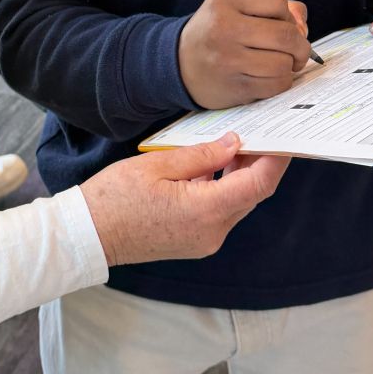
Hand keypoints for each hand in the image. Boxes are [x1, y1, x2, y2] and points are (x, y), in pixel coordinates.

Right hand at [83, 134, 288, 264]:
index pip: (258, 182)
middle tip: (258, 131)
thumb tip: (234, 142)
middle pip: (251, 193)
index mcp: (206, 210)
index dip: (275, 158)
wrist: (89, 235)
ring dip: (240, 175)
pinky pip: (221, 212)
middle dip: (259, 162)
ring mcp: (205, 240)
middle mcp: (213, 231)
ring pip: (237, 203)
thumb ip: (201, 154)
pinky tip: (212, 167)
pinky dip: (223, 189)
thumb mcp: (157, 165)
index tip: (283, 136)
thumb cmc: (114, 197)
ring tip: (233, 144)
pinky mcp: (196, 242)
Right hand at [177, 0, 312, 109]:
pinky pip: (277, 84)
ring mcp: (229, 60)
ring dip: (290, 65)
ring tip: (279, 63)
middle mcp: (224, 28)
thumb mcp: (235, 8)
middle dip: (300, 44)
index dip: (286, 13)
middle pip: (286, 34)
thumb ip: (274, 8)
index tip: (278, 23)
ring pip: (284, 62)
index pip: (277, 0)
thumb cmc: (216, 33)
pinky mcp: (235, 86)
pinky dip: (281, 81)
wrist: (178, 64)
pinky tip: (269, 76)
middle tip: (295, 50)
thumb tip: (303, 26)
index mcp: (225, 2)